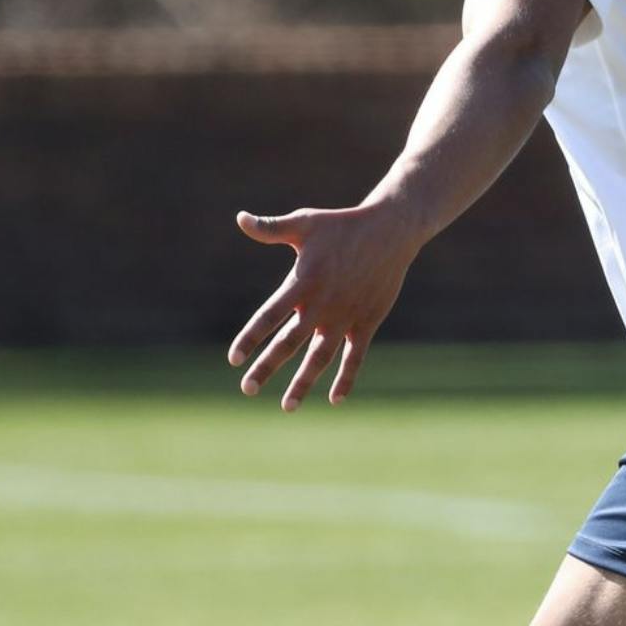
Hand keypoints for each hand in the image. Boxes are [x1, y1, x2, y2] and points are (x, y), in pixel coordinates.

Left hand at [228, 205, 411, 410]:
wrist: (391, 231)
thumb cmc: (342, 226)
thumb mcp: (305, 223)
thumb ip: (270, 228)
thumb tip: (240, 219)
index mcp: (303, 282)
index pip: (270, 316)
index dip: (251, 338)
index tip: (234, 360)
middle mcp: (322, 305)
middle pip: (289, 343)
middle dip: (267, 368)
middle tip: (247, 389)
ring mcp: (346, 316)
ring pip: (320, 357)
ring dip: (304, 382)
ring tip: (288, 406)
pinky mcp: (367, 322)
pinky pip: (355, 356)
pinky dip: (346, 377)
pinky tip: (335, 399)